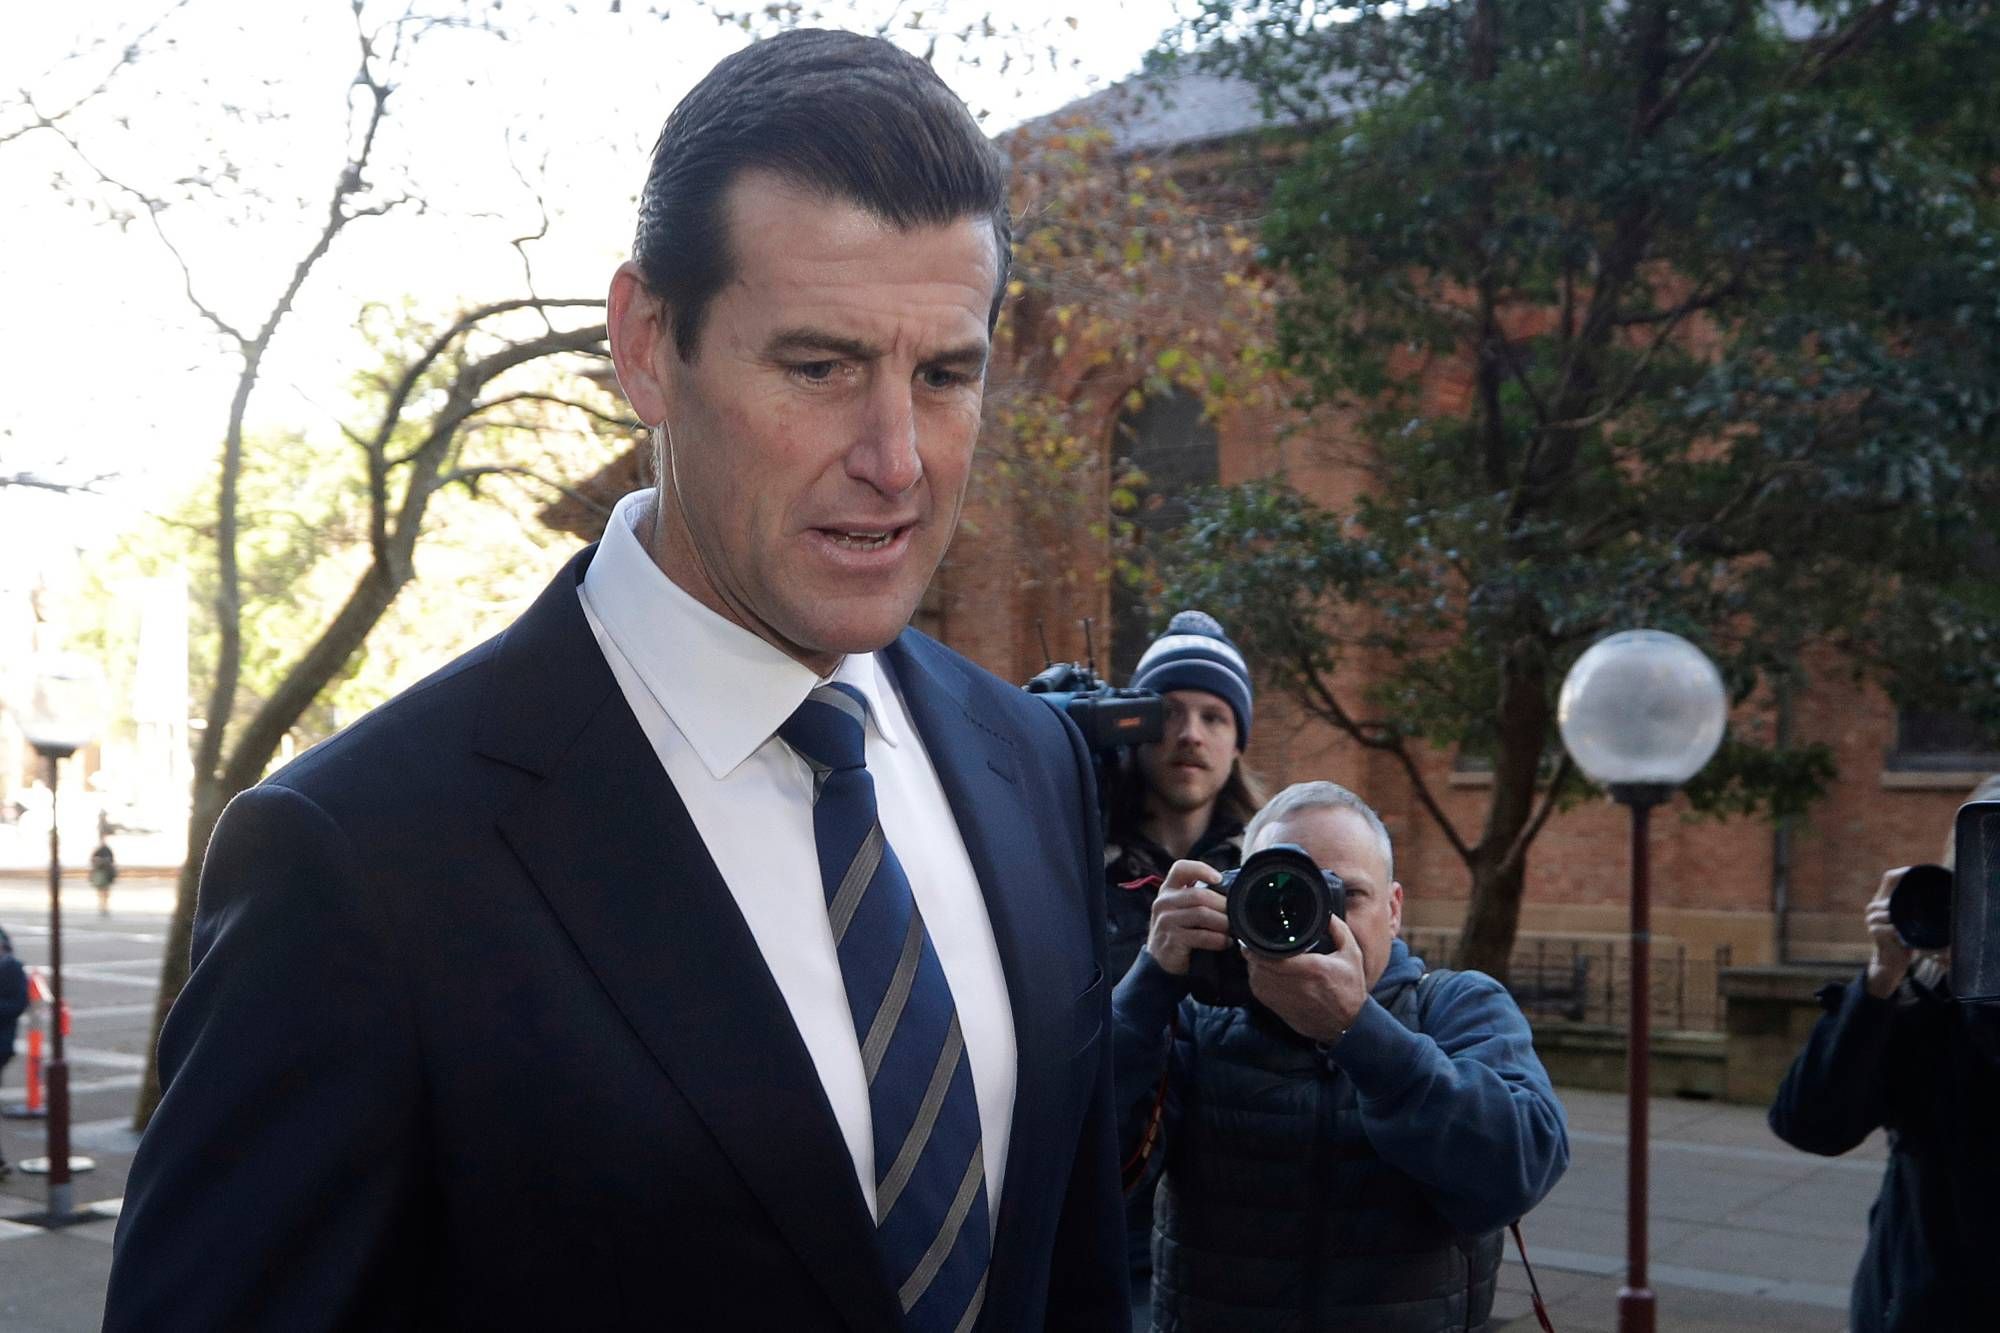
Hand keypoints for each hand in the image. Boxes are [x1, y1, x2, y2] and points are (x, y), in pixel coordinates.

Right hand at [1145, 859, 1229, 975]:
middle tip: (1237, 913)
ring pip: (1202, 914)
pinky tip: (1226, 942)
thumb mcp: (1181, 908)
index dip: (1201, 869)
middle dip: (1222, 904)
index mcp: (1168, 890)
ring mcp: (1166, 921)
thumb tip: (1231, 888)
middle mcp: (1164, 902)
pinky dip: (1218, 939)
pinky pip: (1201, 936)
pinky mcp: (1172, 940)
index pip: (1180, 868)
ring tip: (1234, 929)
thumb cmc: (1178, 931)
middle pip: (1199, 894)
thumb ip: (1198, 897)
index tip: (1219, 879)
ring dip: (1223, 922)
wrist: (1160, 961)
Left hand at [1244, 914, 1368, 1043]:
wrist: (1348, 1024)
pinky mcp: (1279, 1009)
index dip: (1259, 946)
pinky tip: (1262, 972)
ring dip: (1254, 966)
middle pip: (1260, 966)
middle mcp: (1296, 984)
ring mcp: (1285, 999)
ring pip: (1256, 978)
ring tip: (1258, 956)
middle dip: (1254, 953)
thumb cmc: (1350, 989)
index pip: (1274, 956)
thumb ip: (1339, 931)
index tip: (1256, 936)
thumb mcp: (1352, 955)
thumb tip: (1326, 914)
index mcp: (1312, 969)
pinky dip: (1256, 979)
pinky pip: (1258, 991)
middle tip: (1254, 943)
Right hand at [1864, 867, 1912, 999]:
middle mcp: (1875, 907)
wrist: (1892, 962)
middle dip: (1908, 897)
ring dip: (1903, 917)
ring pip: (1890, 909)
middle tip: (1925, 901)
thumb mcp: (1909, 921)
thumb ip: (1914, 908)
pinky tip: (1905, 935)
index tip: (1917, 872)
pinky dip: (1900, 931)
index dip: (1903, 873)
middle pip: (1890, 892)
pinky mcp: (1875, 931)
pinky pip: (1891, 926)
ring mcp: (1873, 919)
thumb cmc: (1905, 940)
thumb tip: (1943, 896)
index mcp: (1883, 900)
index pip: (1890, 878)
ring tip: (1912, 924)